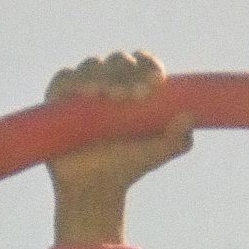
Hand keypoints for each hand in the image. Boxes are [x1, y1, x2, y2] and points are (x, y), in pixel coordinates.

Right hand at [46, 51, 191, 245]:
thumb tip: (189, 116)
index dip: (149, 67)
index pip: (144, 63)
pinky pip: (65, 78)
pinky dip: (74, 80)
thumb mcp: (157, 154)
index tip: (154, 84)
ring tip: (105, 96)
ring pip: (93, 65)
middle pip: (119, 60)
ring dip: (101, 75)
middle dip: (126, 72)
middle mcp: (110, 82)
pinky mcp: (58, 98)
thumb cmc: (128, 166)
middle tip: (129, 96)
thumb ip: (177, 139)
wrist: (94, 188)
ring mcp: (83, 89)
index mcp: (136, 87)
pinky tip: (84, 93)